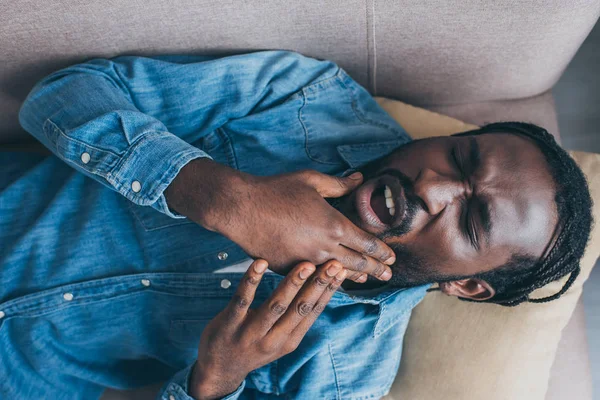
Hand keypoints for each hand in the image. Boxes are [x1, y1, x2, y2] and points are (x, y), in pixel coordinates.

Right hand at [165, 158, 394, 281]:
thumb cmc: (276, 191)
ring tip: (366, 279)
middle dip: (376, 269)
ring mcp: (307, 262)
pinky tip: (332, 279)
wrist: (241, 209)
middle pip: (358, 264)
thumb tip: (359, 179)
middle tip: (388, 274)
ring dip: (355, 277)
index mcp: (334, 225)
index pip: (367, 244)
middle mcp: (325, 248)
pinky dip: (327, 279)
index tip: (392, 257)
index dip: (382, 252)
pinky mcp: (288, 270)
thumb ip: (338, 184)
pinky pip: (313, 277)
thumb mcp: (311, 181)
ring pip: (337, 275)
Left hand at [189, 259, 346, 399]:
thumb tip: (319, 289)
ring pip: (275, 305)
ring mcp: (251, 333)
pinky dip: (251, 281)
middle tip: (333, 263)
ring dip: (292, 284)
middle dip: (318, 285)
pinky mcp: (229, 324)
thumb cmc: (254, 345)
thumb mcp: (280, 339)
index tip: (341, 271)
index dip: (328, 291)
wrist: (220, 369)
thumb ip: (296, 318)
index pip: (313, 312)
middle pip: (300, 308)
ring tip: (306, 264)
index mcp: (289, 340)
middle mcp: (273, 339)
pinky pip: (242, 300)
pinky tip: (259, 264)